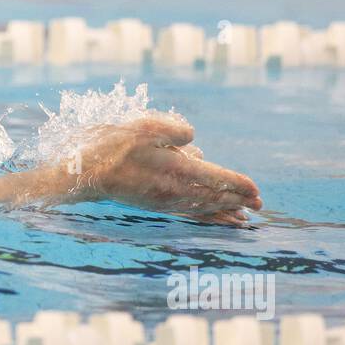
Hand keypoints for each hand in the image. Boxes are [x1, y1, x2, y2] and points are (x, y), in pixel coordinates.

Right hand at [62, 113, 261, 225]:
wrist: (85, 173)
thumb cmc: (113, 147)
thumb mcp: (144, 127)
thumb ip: (173, 131)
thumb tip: (195, 140)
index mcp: (176, 170)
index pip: (215, 178)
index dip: (237, 184)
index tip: (257, 190)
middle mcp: (173, 190)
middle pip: (213, 197)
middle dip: (237, 201)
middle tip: (259, 206)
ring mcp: (164, 200)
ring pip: (201, 207)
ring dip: (223, 211)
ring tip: (241, 217)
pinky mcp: (154, 203)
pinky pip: (186, 211)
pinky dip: (203, 215)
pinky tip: (209, 216)